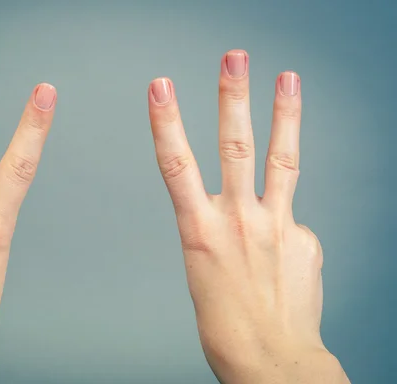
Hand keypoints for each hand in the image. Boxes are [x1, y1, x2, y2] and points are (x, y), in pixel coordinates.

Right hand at [147, 50, 349, 382]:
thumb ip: (226, 230)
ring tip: (287, 78)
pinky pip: (292, 221)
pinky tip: (284, 258)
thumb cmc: (227, 323)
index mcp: (201, 231)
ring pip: (281, 159)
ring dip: (283, 114)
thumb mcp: (205, 270)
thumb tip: (261, 212)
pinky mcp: (304, 238)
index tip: (161, 88)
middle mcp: (238, 221)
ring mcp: (276, 226)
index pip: (176, 164)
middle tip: (234, 58)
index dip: (167, 122)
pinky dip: (285, 229)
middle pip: (235, 146)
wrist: (270, 360)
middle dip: (233, 97)